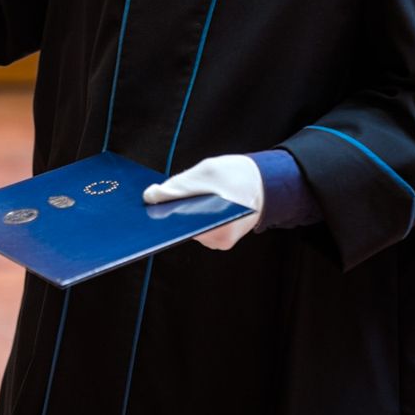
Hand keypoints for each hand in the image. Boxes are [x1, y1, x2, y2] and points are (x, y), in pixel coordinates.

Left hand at [141, 154, 262, 250]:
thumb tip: (149, 196)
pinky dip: (191, 216)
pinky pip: (195, 228)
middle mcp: (219, 239)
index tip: (149, 205)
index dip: (162, 214)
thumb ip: (178, 184)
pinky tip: (195, 204)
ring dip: (183, 212)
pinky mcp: (218, 240)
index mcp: (220, 224)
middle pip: (182, 227)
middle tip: (163, 196)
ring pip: (188, 228)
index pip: (180, 224)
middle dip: (172, 211)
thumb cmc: (239, 176)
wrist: (266, 184)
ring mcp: (219, 242)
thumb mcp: (206, 171)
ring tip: (188, 196)